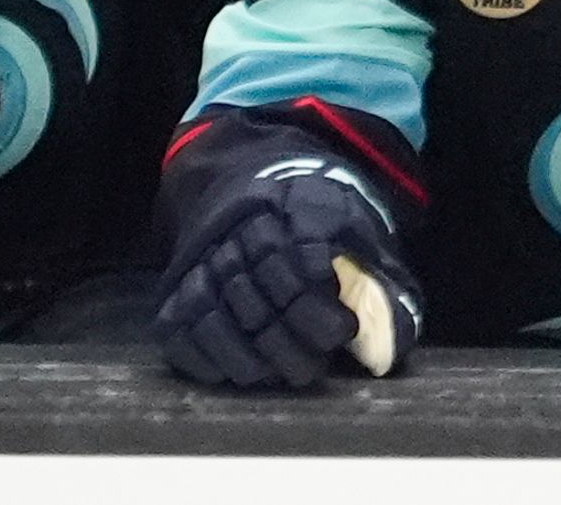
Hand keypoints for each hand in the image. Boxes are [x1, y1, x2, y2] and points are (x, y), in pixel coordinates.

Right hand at [155, 161, 418, 389]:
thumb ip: (377, 281)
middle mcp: (234, 237)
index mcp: (285, 213)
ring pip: (214, 320)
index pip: (295, 267)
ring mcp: (198, 265)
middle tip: (314, 367)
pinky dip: (207, 360)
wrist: (250, 185)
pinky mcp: (172, 293)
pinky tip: (238, 373)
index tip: (342, 333)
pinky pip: (180, 333)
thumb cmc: (317, 222)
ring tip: (278, 375)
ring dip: (248, 359)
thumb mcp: (357, 230)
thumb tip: (388, 346)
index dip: (318, 309)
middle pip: (255, 300)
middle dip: (287, 343)